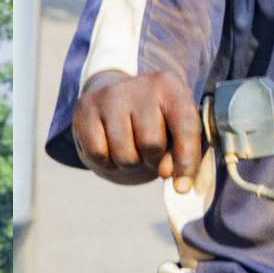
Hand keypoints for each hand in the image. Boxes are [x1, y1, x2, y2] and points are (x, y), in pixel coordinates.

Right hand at [71, 70, 203, 189]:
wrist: (119, 98)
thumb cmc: (156, 121)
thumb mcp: (176, 132)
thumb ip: (180, 154)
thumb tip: (166, 172)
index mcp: (171, 86)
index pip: (185, 127)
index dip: (187, 161)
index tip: (182, 188)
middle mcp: (140, 84)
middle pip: (151, 144)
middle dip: (152, 159)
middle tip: (149, 153)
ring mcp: (110, 94)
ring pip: (124, 155)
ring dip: (129, 164)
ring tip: (130, 148)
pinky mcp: (85, 107)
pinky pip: (98, 154)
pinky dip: (106, 162)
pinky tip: (110, 146)